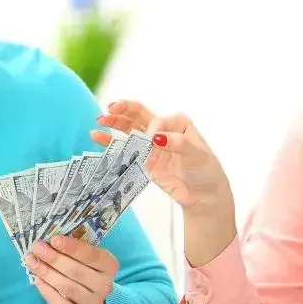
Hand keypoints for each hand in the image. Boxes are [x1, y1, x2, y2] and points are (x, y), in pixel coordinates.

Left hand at [24, 235, 118, 303]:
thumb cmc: (85, 273)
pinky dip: (46, 290)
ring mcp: (92, 303)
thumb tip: (49, 240)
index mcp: (109, 265)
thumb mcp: (86, 259)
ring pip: (66, 287)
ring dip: (47, 272)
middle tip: (37, 248)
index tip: (54, 239)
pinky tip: (37, 279)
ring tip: (32, 261)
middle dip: (54, 258)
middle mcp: (104, 285)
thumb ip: (73, 250)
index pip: (92, 255)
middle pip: (77, 271)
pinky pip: (60, 303)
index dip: (72, 247)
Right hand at [92, 100, 230, 214]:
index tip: (155, 141)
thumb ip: (178, 144)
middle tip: (111, 108)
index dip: (153, 128)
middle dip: (124, 110)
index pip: (158, 120)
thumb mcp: (197, 155)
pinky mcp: (144, 160)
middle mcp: (162, 130)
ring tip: (100, 120)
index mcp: (177, 123)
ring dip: (114, 123)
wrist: (202, 195)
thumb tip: (156, 136)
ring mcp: (151, 145)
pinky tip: (97, 137)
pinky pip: (125, 149)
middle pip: (139, 115)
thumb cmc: (205, 170)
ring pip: (129, 129)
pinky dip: (111, 143)